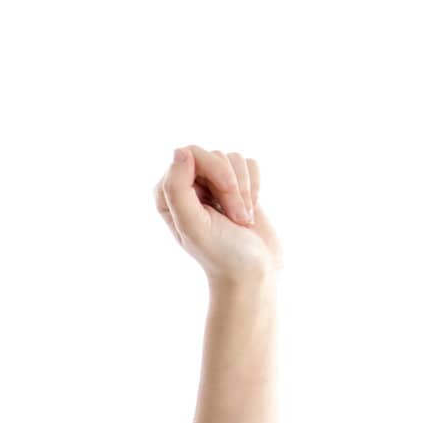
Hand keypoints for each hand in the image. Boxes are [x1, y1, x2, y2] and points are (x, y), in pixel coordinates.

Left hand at [155, 146, 281, 281]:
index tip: (227, 197)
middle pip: (214, 155)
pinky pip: (250, 164)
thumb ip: (177, 188)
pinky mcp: (236, 185)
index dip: (215, 170)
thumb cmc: (221, 253)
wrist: (253, 272)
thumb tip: (180, 151)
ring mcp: (211, 184)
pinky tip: (251, 210)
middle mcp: (186, 185)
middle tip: (238, 217)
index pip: (190, 154)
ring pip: (234, 158)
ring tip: (242, 219)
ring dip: (245, 190)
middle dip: (232, 185)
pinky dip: (256, 187)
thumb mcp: (193, 225)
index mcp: (166, 194)